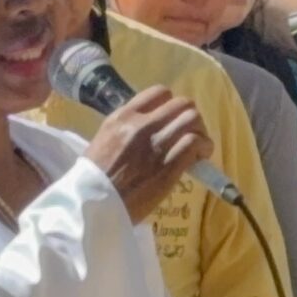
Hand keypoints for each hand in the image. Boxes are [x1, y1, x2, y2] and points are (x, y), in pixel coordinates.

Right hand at [82, 86, 213, 222]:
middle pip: (182, 104)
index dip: (172, 105)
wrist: (93, 203)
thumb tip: (151, 129)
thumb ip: (127, 130)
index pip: (159, 92)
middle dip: (191, 118)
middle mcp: (141, 125)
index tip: (173, 120)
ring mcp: (156, 143)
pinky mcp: (168, 165)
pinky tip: (200, 158)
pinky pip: (195, 143)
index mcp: (123, 117)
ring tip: (198, 148)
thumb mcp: (104, 140)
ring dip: (201, 133)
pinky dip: (203, 148)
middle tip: (190, 135)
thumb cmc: (94, 177)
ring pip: (192, 120)